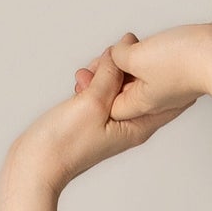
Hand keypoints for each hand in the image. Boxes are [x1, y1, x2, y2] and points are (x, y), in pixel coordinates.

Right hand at [8, 37, 169, 190]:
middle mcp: (130, 124)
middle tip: (112, 56)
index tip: (173, 53)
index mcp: (138, 126)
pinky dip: (94, 79)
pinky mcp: (95, 116)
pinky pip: (103, 89)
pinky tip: (82, 77)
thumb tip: (125, 47)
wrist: (38, 164)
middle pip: (143, 86)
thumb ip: (111, 74)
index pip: (169, 99)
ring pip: (120, 84)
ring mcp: (112, 120)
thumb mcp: (94, 102)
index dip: (172, 74)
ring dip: (106, 71)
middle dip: (131, 66)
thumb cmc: (66, 143)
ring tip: (89, 70)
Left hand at [104, 19, 211, 131]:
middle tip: (99, 61)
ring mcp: (167, 91)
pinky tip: (147, 47)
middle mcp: (153, 104)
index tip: (86, 71)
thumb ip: (118, 57)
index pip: (108, 103)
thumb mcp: (138, 57)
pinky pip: (155, 71)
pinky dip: (146, 60)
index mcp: (140, 108)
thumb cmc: (186, 63)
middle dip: (109, 77)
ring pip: (138, 81)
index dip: (95, 86)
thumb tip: (115, 54)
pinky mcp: (179, 75)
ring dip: (128, 66)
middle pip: (122, 94)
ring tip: (124, 51)